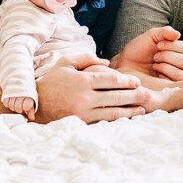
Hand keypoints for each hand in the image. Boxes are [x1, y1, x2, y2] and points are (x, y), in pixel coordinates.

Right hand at [2, 95, 36, 120]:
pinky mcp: (6, 93)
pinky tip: (11, 101)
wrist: (21, 82)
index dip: (25, 108)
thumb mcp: (31, 101)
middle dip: (19, 109)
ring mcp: (13, 93)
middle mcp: (21, 93)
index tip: (26, 107)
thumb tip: (32, 118)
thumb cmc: (27, 94)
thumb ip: (31, 110)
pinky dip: (8, 103)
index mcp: (29, 95)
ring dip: (13, 107)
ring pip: (11, 106)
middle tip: (20, 107)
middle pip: (18, 108)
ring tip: (16, 103)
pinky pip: (5, 102)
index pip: (26, 106)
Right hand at [35, 55, 151, 122]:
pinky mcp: (82, 124)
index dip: (126, 81)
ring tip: (142, 110)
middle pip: (115, 96)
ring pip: (112, 112)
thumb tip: (107, 62)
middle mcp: (84, 97)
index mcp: (82, 80)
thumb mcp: (65, 62)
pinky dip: (117, 121)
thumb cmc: (51, 81)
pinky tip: (127, 120)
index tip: (136, 82)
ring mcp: (83, 112)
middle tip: (148, 95)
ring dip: (129, 111)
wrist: (35, 105)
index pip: (110, 80)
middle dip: (134, 96)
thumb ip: (86, 58)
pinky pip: (103, 122)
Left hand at [109, 26, 182, 82]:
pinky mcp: (170, 87)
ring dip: (165, 65)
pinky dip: (165, 72)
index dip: (173, 45)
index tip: (158, 45)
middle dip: (167, 55)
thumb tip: (178, 34)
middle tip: (155, 56)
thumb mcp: (151, 36)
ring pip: (182, 71)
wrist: (125, 64)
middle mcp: (179, 65)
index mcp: (176, 52)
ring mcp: (175, 77)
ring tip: (154, 64)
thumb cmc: (138, 51)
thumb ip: (165, 32)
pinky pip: (176, 79)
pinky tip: (155, 73)